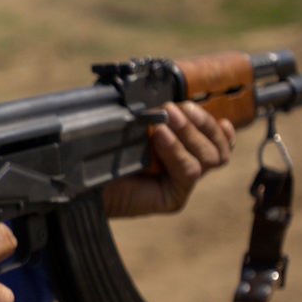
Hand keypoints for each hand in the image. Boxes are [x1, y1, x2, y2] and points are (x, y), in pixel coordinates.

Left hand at [102, 101, 235, 216]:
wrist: (81, 178)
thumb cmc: (103, 149)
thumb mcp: (135, 125)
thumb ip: (158, 115)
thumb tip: (172, 103)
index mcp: (181, 150)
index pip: (218, 143)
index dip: (220, 129)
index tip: (213, 113)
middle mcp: (184, 168)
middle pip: (217, 149)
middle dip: (201, 123)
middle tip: (174, 108)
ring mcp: (179, 185)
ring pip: (209, 159)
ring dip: (190, 133)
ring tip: (165, 119)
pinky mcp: (172, 198)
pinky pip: (188, 171)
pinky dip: (176, 150)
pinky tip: (161, 136)